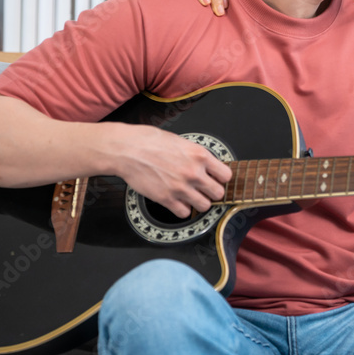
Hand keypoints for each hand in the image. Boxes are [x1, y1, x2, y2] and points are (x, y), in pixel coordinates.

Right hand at [109, 124, 231, 218]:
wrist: (127, 150)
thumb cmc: (149, 141)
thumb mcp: (180, 141)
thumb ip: (195, 155)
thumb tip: (205, 164)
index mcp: (199, 155)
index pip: (226, 175)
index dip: (221, 179)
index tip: (216, 179)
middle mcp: (194, 173)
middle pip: (218, 194)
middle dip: (212, 192)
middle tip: (204, 189)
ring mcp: (181, 188)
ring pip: (204, 206)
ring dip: (199, 202)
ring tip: (190, 196)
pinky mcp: (167, 199)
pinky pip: (184, 213)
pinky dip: (182, 209)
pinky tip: (177, 201)